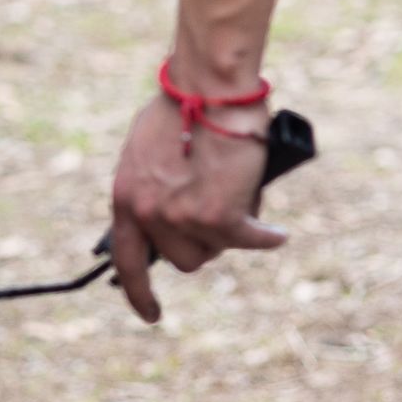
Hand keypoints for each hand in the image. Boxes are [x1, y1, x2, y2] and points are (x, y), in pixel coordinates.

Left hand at [107, 91, 286, 324]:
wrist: (209, 88)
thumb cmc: (186, 105)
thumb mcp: (149, 149)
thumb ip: (154, 185)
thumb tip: (171, 213)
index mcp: (126, 196)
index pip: (127, 259)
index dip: (138, 292)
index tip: (151, 313)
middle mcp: (149, 213)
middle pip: (182, 260)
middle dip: (202, 244)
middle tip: (219, 220)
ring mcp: (182, 217)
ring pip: (213, 252)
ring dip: (229, 237)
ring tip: (243, 212)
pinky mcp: (219, 215)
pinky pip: (248, 239)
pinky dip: (264, 236)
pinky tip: (275, 234)